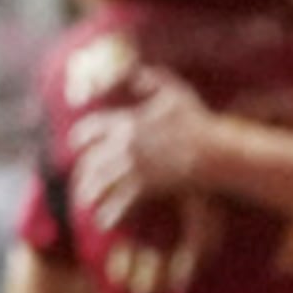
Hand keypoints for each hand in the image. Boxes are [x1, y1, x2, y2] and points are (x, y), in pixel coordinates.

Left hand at [69, 70, 216, 228]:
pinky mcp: (145, 187)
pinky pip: (120, 204)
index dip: (80, 137)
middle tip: (81, 181)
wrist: (216, 152)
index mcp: (125, 122)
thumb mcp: (176, 93)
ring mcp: (133, 168)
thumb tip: (136, 70)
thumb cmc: (199, 122)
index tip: (77, 144)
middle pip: (90, 161)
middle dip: (83, 173)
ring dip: (90, 194)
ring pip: (100, 184)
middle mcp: (123, 146)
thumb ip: (153, 79)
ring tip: (87, 202)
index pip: (89, 129)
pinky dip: (110, 215)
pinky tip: (104, 222)